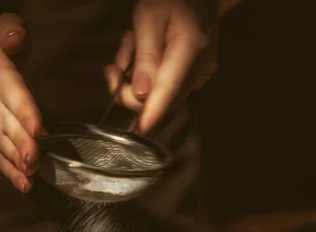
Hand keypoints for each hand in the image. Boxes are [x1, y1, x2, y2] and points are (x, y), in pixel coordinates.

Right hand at [0, 13, 41, 192]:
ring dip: (15, 161)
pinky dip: (7, 170)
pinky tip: (23, 184)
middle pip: (4, 124)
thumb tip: (18, 37)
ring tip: (30, 176)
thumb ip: (9, 30)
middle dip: (20, 144)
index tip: (38, 129)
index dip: (24, 111)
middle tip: (35, 160)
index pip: (10, 92)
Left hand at [105, 0, 217, 132]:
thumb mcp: (148, 18)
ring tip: (132, 49)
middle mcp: (200, 67)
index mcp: (190, 46)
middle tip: (114, 67)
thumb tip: (140, 94)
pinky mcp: (196, 78)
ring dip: (136, 80)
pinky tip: (144, 56)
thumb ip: (145, 57)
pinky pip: (165, 89)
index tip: (141, 129)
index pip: (169, 87)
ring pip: (159, 95)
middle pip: (160, 98)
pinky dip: (148, 78)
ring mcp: (201, 74)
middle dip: (129, 88)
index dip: (153, 111)